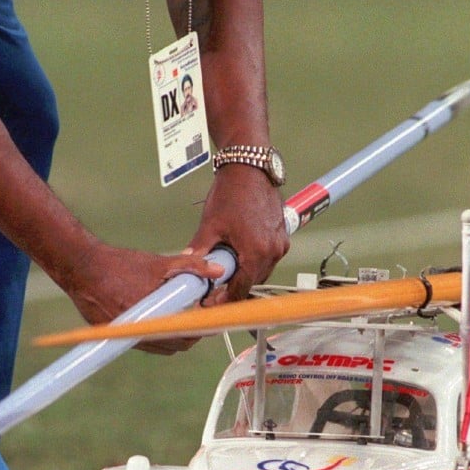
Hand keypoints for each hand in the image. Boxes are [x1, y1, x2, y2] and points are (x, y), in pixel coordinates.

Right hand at [60, 242, 224, 354]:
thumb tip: (216, 270)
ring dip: (174, 337)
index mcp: (152, 315)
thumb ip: (190, 266)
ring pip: (160, 347)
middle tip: (199, 320)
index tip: (211, 323)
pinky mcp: (114, 337)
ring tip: (182, 319)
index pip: (185, 335)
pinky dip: (156, 336)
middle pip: (176, 345)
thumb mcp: (158, 263)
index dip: (201, 330)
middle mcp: (138, 331)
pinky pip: (144, 344)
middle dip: (191, 334)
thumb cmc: (120, 265)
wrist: (82, 268)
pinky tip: (159, 320)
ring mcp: (125, 336)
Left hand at [184, 163, 288, 304]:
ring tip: (226, 268)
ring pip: (261, 270)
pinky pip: (269, 257)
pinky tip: (240, 254)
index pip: (241, 288)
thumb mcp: (210, 225)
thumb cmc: (233, 192)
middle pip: (252, 281)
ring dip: (245, 273)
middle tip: (215, 288)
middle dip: (234, 287)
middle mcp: (273, 251)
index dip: (225, 299)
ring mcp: (280, 243)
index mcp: (256, 252)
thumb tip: (187, 265)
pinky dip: (255, 260)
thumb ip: (199, 250)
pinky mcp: (282, 235)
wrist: (250, 167)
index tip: (212, 302)